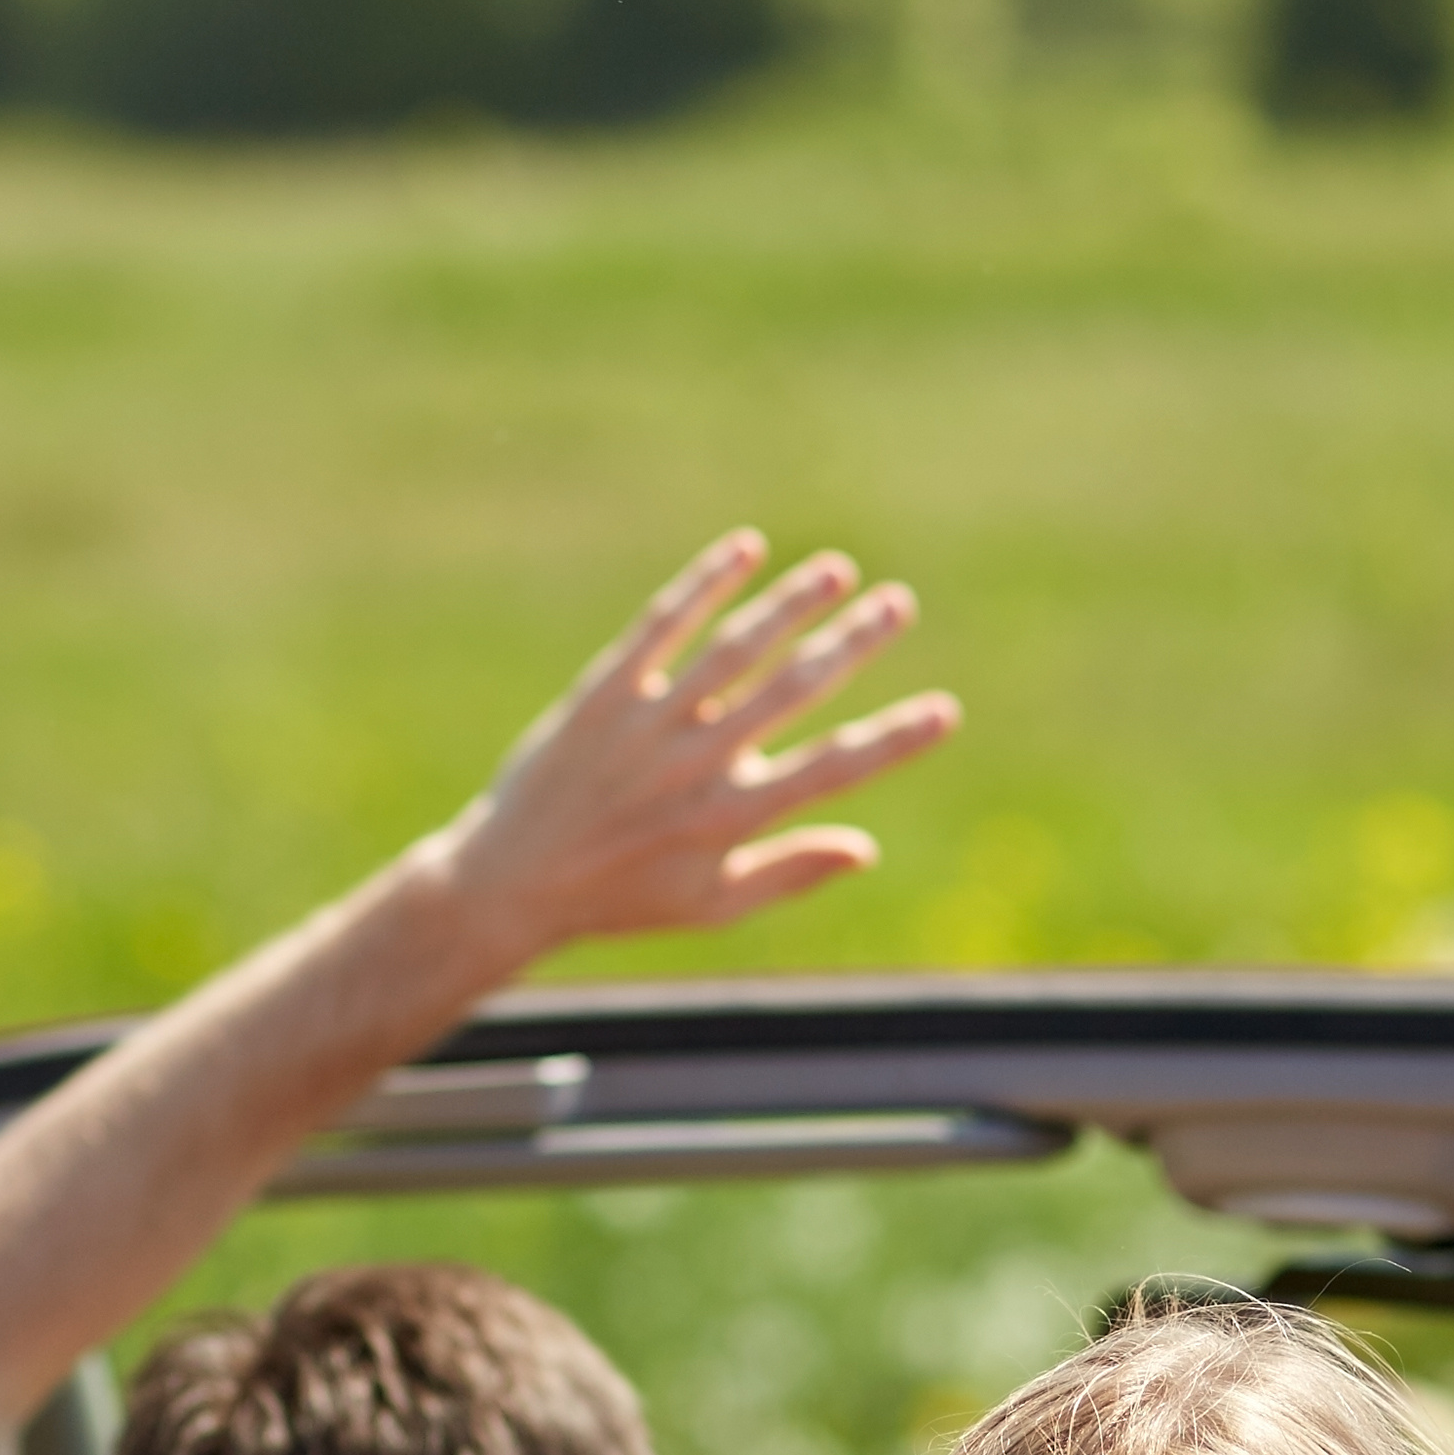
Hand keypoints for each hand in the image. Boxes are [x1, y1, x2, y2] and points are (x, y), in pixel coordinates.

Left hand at [426, 531, 959, 962]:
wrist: (509, 881)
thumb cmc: (620, 898)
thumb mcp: (710, 905)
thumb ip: (790, 873)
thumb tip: (868, 847)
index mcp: (729, 820)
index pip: (831, 770)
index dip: (893, 740)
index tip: (944, 710)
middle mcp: (694, 765)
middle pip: (791, 692)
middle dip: (851, 644)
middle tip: (898, 604)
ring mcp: (646, 724)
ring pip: (732, 649)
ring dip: (789, 604)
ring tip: (836, 570)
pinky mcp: (602, 693)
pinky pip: (660, 627)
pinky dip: (704, 585)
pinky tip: (745, 549)